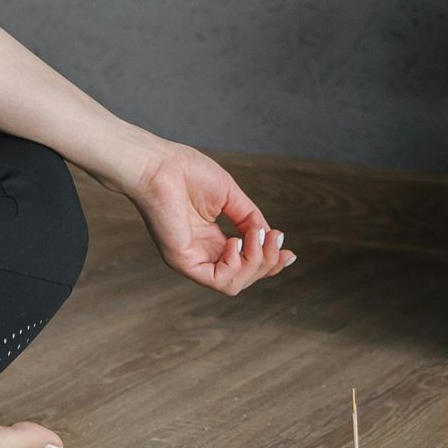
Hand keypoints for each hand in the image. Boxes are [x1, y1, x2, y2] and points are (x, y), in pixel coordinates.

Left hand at [104, 137, 297, 295]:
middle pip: (244, 277)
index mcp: (210, 240)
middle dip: (267, 262)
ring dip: (256, 264)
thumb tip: (270, 237)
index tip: (289, 251)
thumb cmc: (186, 171)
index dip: (270, 262)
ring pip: (234, 284)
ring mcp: (190, 260)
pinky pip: (218, 281)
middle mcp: (201, 254)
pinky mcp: (182, 262)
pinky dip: (236, 266)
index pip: (244, 264)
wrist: (158, 163)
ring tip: (256, 238)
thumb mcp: (230, 197)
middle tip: (274, 238)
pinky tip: (236, 242)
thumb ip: (249, 219)